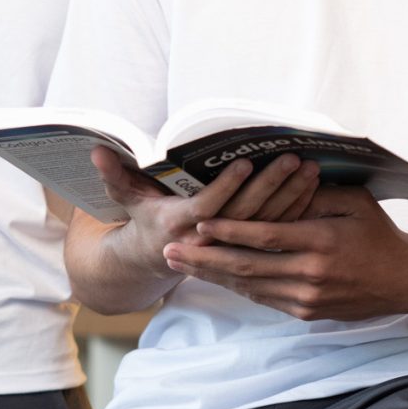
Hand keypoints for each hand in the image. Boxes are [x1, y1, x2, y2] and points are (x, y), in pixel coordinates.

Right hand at [90, 149, 304, 282]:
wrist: (158, 258)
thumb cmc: (146, 217)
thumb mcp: (127, 198)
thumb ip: (115, 174)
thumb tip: (95, 150)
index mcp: (181, 226)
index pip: (208, 208)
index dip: (227, 187)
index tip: (244, 162)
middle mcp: (210, 239)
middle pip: (246, 215)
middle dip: (270, 186)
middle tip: (291, 159)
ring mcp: (233, 246)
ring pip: (267, 224)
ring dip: (291, 197)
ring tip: (310, 169)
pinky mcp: (250, 247)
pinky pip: (277, 230)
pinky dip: (297, 210)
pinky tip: (313, 188)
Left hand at [165, 184, 407, 321]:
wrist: (404, 280)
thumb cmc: (380, 234)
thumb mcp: (354, 202)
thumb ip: (316, 194)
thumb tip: (279, 184)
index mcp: (321, 241)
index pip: (266, 236)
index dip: (230, 231)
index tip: (200, 224)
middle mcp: (310, 274)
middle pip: (247, 266)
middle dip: (205, 259)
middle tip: (171, 250)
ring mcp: (307, 298)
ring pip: (250, 286)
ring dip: (212, 275)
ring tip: (181, 265)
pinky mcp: (306, 313)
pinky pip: (263, 298)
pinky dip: (237, 286)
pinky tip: (214, 277)